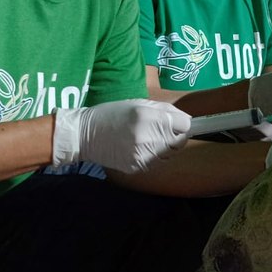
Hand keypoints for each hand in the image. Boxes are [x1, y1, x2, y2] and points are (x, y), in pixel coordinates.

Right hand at [52, 99, 190, 173]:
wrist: (84, 135)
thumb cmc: (112, 114)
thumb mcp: (138, 103)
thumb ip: (165, 110)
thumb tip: (187, 119)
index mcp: (149, 117)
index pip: (185, 125)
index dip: (181, 123)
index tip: (173, 122)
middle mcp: (149, 138)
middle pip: (180, 141)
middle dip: (175, 135)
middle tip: (160, 130)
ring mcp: (143, 155)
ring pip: (170, 154)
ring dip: (165, 147)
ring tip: (148, 139)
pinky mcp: (138, 167)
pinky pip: (157, 162)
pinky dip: (154, 156)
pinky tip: (139, 148)